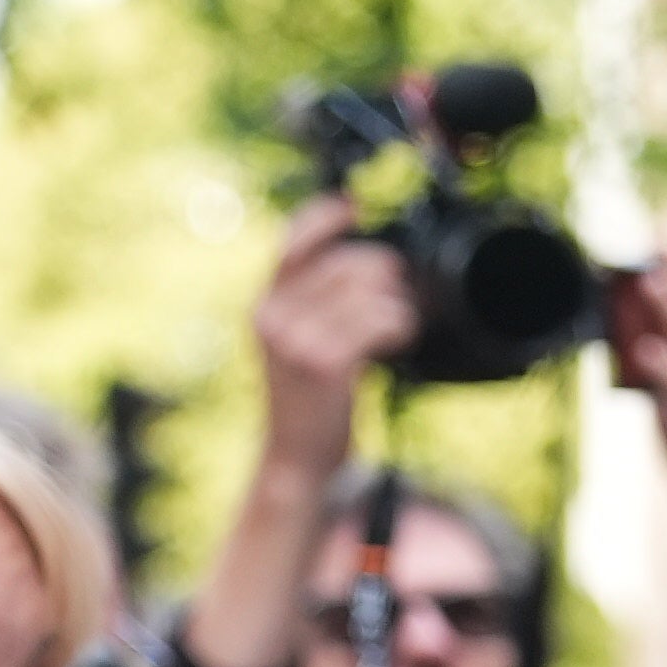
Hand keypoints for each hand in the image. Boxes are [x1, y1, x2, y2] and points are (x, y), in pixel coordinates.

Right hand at [256, 195, 421, 479]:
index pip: (293, 244)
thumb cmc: (308, 403)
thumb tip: (364, 266)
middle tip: (401, 291)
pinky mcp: (325, 362)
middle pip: (344, 264)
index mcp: (264, 306)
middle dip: (383, 273)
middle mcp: (274, 316)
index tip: (353, 206)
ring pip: (366, 292)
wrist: (297, 460)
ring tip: (402, 323)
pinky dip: (400, 325)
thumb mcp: (297, 346)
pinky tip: (401, 338)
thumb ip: (313, 306)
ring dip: (398, 304)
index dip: (324, 218)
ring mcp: (297, 339)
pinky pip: (377, 321)